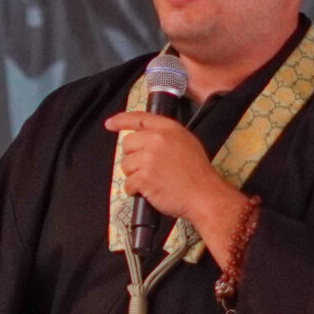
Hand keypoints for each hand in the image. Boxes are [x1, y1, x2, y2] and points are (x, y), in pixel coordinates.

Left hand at [105, 111, 248, 245]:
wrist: (203, 194)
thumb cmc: (197, 172)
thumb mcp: (185, 142)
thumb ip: (164, 136)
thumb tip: (143, 137)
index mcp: (167, 128)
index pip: (138, 118)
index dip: (120, 120)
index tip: (110, 124)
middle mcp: (156, 139)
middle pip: (127, 143)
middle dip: (132, 157)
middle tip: (146, 167)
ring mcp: (149, 158)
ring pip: (125, 165)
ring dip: (134, 175)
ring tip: (152, 180)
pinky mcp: (144, 177)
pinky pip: (128, 183)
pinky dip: (135, 190)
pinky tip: (149, 191)